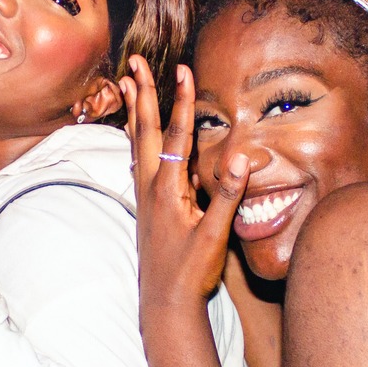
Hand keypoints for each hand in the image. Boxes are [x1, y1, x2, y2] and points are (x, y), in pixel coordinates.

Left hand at [123, 56, 248, 313]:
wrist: (164, 305)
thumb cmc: (191, 272)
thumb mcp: (215, 236)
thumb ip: (228, 196)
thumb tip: (241, 158)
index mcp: (168, 189)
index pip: (177, 135)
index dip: (182, 101)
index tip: (183, 69)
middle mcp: (150, 187)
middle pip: (145, 129)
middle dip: (142, 93)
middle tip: (134, 62)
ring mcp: (145, 196)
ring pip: (137, 142)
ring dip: (134, 111)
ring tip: (126, 84)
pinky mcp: (145, 206)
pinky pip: (137, 160)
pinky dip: (135, 137)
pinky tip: (134, 134)